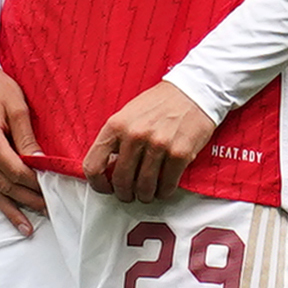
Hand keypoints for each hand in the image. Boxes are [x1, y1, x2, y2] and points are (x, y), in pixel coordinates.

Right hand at [0, 63, 45, 233]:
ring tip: (25, 228)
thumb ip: (27, 138)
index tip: (52, 191)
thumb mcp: (17, 107)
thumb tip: (41, 163)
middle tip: (49, 212)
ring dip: (7, 210)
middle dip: (28, 200)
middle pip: (3, 185)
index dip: (35, 184)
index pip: (15, 171)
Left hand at [80, 80, 216, 201]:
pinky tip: (163, 188)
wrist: (193, 92)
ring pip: (144, 187)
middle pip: (121, 180)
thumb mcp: (128, 115)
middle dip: (124, 193)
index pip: (93, 165)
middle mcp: (135, 135)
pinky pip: (167, 184)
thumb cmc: (159, 104)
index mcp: (116, 125)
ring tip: (147, 194)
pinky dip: (164, 191)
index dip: (98, 183)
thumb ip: (116, 139)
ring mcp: (158, 145)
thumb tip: (108, 168)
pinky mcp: (179, 153)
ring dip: (145, 195)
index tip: (106, 188)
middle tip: (129, 195)